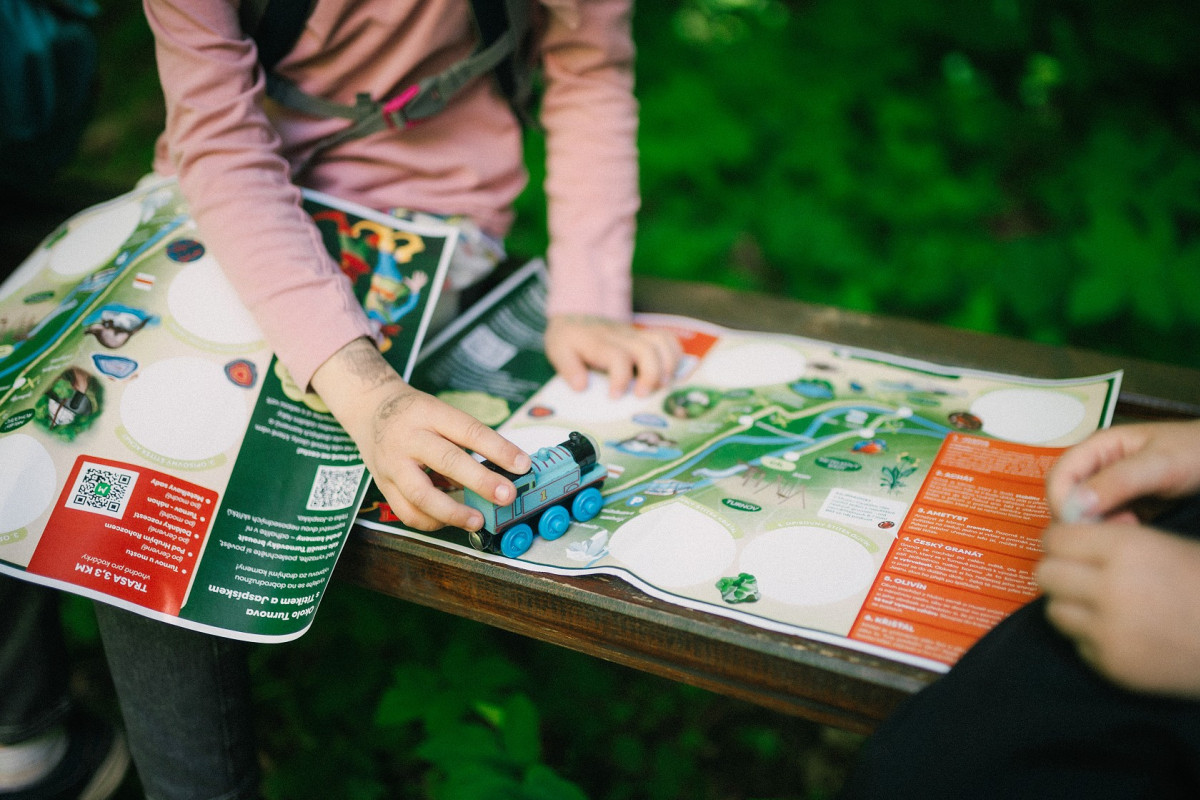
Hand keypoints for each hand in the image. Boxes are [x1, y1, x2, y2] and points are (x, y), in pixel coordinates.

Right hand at [311, 338, 529, 530]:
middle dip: (480, 481)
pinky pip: (406, 512)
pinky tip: (449, 521)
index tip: (523, 465)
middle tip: (507, 496)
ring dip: (452, 512)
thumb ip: (467, 438)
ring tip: (478, 520)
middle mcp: (408, 438)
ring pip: (421, 494)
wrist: (368, 408)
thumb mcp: (440, 412)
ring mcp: (392, 463)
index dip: (498, 449)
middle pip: (446, 461)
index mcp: (429, 414)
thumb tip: (505, 468)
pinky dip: (430, 521)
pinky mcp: (382, 485)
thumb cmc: (415, 413)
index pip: (468, 430)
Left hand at [544, 315, 680, 397]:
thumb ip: (568, 367)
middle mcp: (620, 337)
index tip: (615, 396)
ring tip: (663, 386)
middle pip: (646, 350)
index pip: (617, 357)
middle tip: (642, 396)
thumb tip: (582, 387)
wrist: (577, 312)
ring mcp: (635, 334)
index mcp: (598, 342)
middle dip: (650, 376)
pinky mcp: (643, 336)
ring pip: (661, 343)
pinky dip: (675, 355)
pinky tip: (671, 373)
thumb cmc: (569, 337)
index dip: (620, 378)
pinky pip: (667, 338)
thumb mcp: (557, 349)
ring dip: (668, 365)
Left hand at [1035, 520, 1199, 697]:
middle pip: (1046, 574)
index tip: (1069, 545)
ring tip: (1097, 602)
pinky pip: (1076, 643)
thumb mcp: (1171, 543)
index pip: (1055, 538)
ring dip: (1070, 604)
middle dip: (1059, 570)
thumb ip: (1118, 537)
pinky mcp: (1111, 665)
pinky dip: (1089, 636)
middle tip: (1078, 573)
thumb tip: (1074, 530)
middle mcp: (1110, 589)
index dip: (1061, 540)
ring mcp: (1108, 631)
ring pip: (1054, 610)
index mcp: (1126, 549)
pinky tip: (1116, 630)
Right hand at [1045, 419, 1199, 523]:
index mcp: (1097, 447)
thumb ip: (1118, 481)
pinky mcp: (1122, 502)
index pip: (1060, 476)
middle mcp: (1097, 466)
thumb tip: (1077, 503)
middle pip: (1066, 495)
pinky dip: (1111, 528)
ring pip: (1083, 510)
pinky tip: (1134, 527)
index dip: (1063, 501)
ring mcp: (1108, 485)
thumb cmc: (1194, 451)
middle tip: (1112, 528)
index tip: (1080, 525)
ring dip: (1098, 524)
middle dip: (1081, 516)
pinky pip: (1102, 519)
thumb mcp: (1157, 465)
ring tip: (1130, 526)